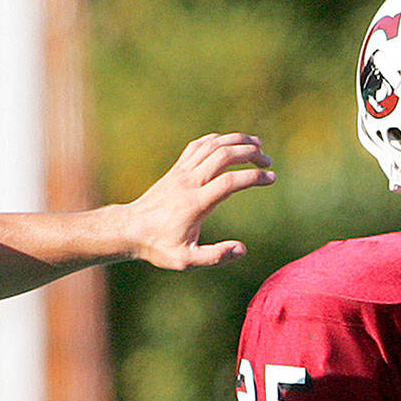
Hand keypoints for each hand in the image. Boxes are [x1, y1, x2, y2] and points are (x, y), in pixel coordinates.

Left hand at [122, 132, 274, 269]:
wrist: (129, 230)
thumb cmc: (158, 247)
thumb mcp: (186, 260)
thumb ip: (215, 257)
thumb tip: (242, 250)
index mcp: (196, 203)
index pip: (230, 182)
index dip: (254, 178)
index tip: (272, 178)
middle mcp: (189, 182)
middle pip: (224, 154)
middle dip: (250, 153)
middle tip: (268, 162)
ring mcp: (181, 172)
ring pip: (212, 145)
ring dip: (237, 141)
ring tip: (257, 146)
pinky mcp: (176, 169)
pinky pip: (199, 145)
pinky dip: (218, 140)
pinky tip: (230, 144)